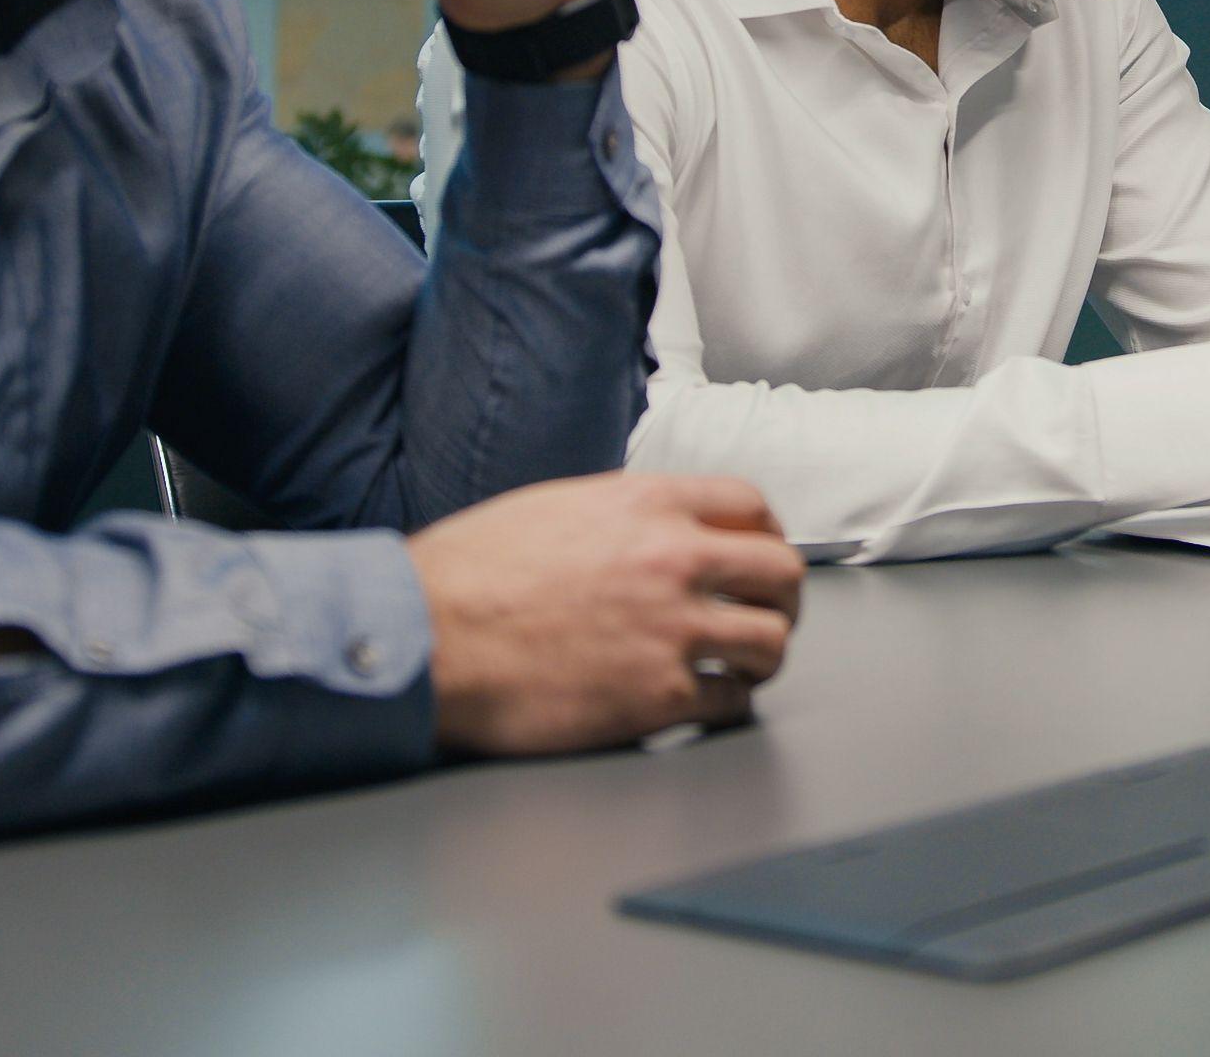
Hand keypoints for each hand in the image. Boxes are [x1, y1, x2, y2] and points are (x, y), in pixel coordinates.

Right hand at [403, 473, 804, 754]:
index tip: (760, 556)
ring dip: (763, 654)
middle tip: (767, 615)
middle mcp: (673, 559)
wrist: (427, 636)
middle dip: (781, 598)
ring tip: (742, 666)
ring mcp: (672, 630)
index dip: (766, 534)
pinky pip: (731, 702)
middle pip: (781, 572)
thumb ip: (623, 514)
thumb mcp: (555, 507)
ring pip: (772, 640)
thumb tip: (655, 529)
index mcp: (648, 505)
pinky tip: (705, 701)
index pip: (752, 506)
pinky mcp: (658, 696)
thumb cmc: (469, 574)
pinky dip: (726, 703)